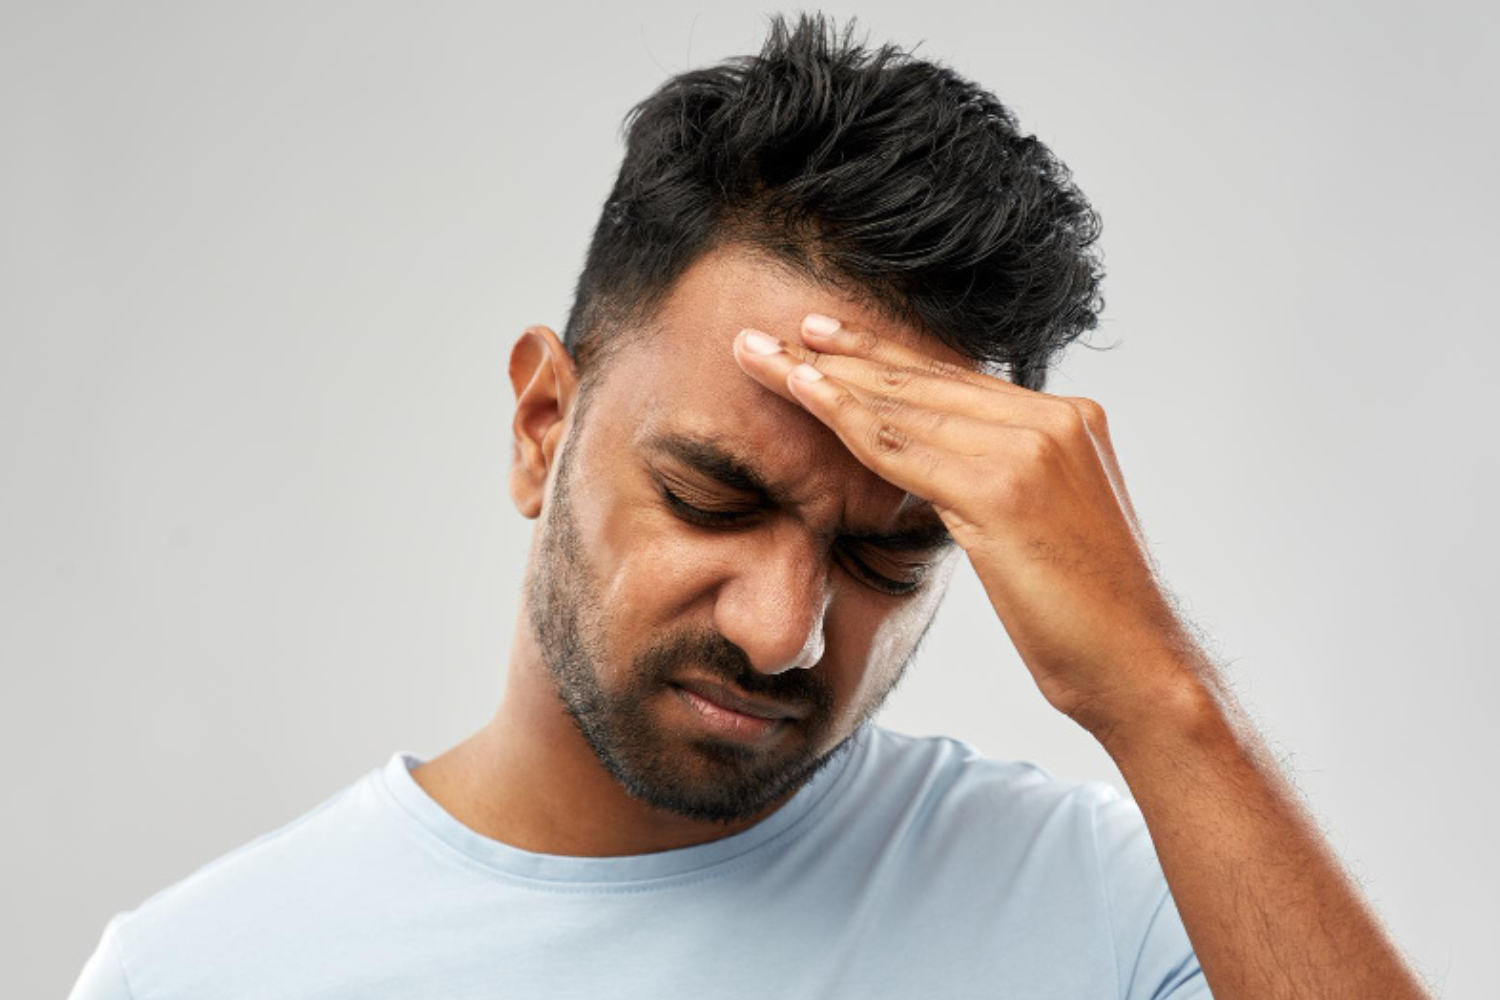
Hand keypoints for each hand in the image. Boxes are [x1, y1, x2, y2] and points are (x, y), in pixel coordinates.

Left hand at [732, 313, 1206, 738]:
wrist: (1139, 669)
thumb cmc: (1087, 617)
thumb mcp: (1044, 527)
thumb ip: (1001, 478)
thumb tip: (942, 467)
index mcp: (1069, 419)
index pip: (954, 380)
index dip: (884, 357)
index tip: (828, 338)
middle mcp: (1054, 419)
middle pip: (923, 380)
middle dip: (841, 354)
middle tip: (776, 328)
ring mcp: (1032, 449)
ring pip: (903, 405)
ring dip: (825, 377)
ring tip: (764, 353)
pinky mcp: (1003, 490)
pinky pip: (902, 448)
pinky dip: (843, 417)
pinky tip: (800, 392)